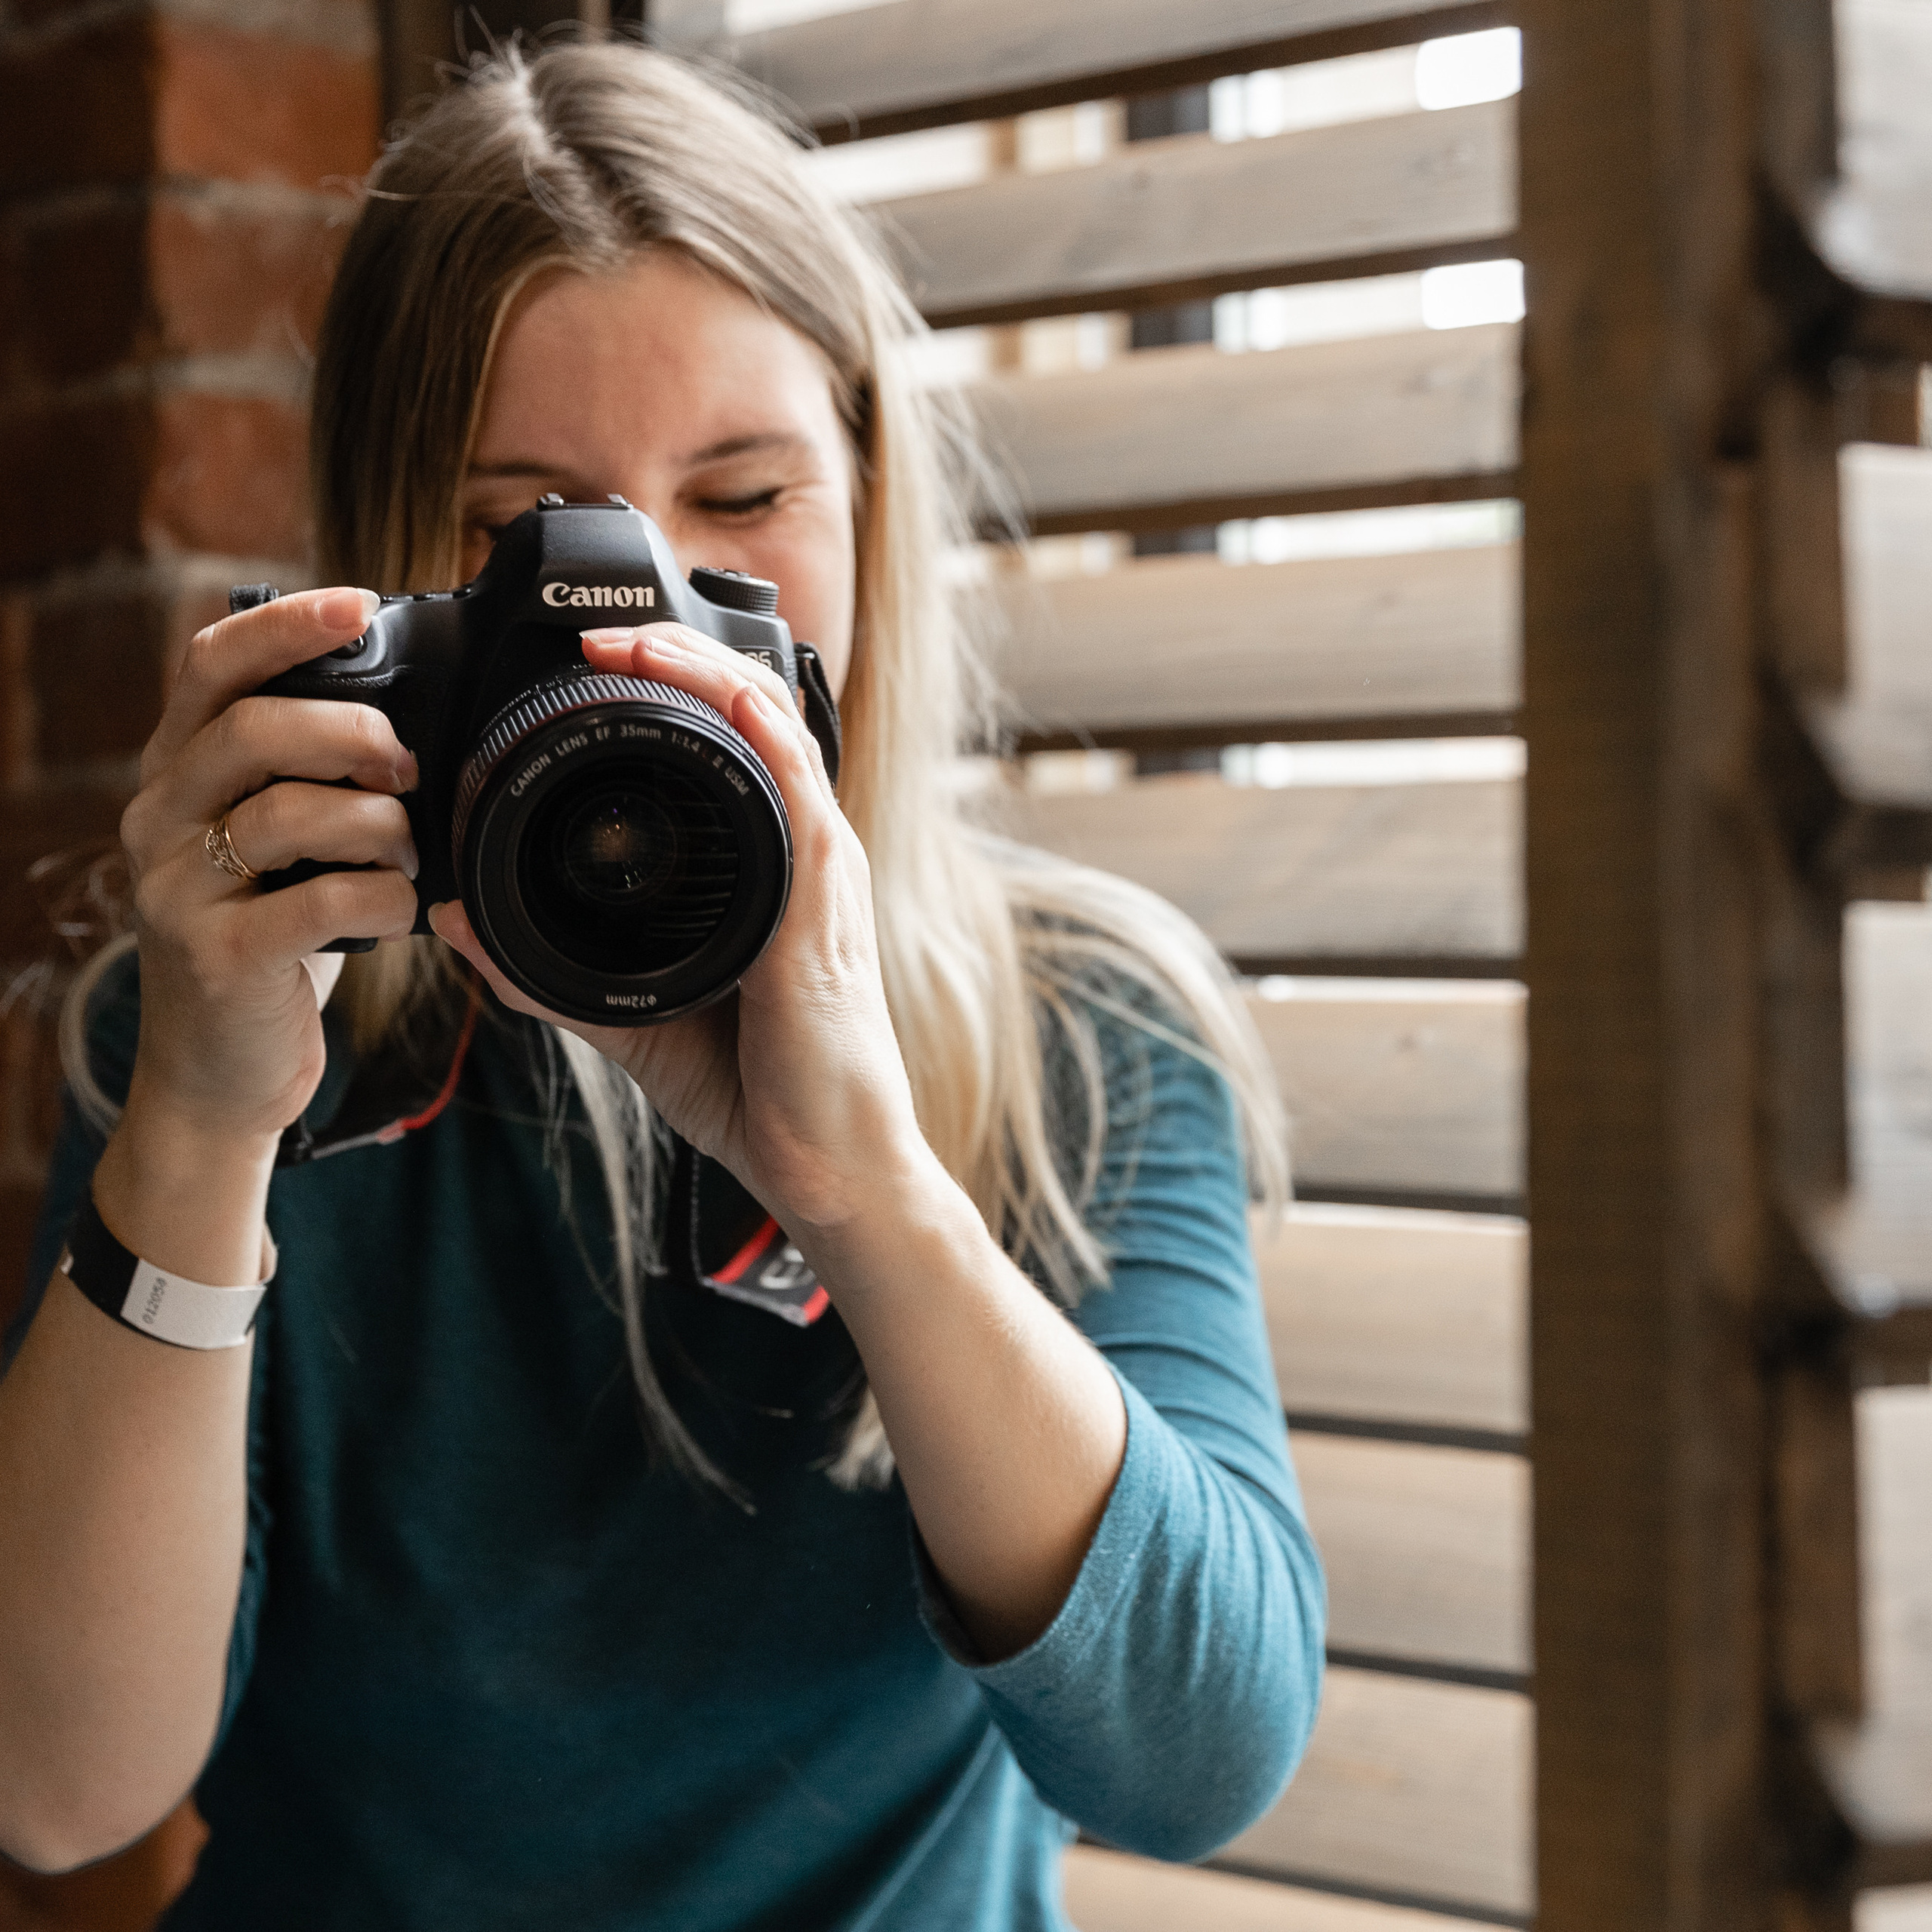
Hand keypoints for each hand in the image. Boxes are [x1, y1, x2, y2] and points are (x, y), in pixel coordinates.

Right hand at [117, 588, 421, 1146]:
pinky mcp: (215, 954)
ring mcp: (177, 888)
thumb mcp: (276, 847)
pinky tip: (399, 910)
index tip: (359, 603)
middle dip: (354, 733)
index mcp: (176, 774)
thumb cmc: (268, 942)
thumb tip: (404, 720)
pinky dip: (383, 898)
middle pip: (254, 729)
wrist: (217, 1072)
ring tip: (407, 851)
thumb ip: (304, 780)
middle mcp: (158, 819)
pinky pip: (319, 901)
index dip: (285, 623)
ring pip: (290, 812)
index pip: (211, 665)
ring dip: (379, 824)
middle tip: (406, 766)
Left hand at [430, 622, 934, 1238]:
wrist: (827, 1168)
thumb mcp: (630, 1019)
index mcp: (766, 868)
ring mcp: (818, 875)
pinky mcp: (820, 910)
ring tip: (631, 643)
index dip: (669, 685)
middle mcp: (801, 854)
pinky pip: (798, 798)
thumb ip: (545, 973)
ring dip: (705, 672)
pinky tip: (718, 697)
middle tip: (597, 633)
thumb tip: (458, 926)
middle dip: (678, 655)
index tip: (589, 663)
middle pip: (755, 711)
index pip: (729, 745)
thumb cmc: (758, 1091)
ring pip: (775, 732)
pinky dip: (758, 736)